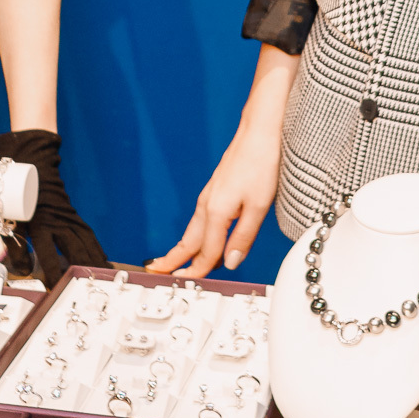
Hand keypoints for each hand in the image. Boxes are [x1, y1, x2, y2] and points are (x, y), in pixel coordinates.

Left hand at [0, 129, 106, 285]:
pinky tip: (104, 259)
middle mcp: (57, 222)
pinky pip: (88, 234)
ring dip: (94, 260)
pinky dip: (97, 247)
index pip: (48, 253)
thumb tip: (21, 271)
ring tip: (103, 277)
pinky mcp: (73, 216)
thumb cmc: (17, 196)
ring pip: (85, 242)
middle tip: (88, 286)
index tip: (55, 285)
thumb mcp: (8, 220)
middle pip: (74, 249)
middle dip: (82, 268)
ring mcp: (68, 219)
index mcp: (39, 224)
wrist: (33, 166)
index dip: (52, 271)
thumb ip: (13, 248)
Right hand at [146, 125, 280, 275]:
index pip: (206, 252)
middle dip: (174, 260)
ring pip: (192, 230)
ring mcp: (209, 196)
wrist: (259, 132)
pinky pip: (199, 220)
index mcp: (216, 211)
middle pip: (189, 241)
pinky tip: (199, 239)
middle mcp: (207, 204)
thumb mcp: (259, 206)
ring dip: (182, 249)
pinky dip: (195, 235)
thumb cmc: (261, 163)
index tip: (188, 284)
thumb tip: (230, 262)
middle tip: (157, 273)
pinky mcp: (214, 190)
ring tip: (172, 262)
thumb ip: (243, 237)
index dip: (199, 271)